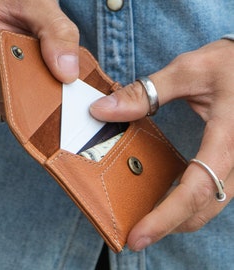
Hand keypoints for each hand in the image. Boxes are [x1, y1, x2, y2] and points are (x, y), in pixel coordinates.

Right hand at [0, 0, 78, 116]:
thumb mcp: (36, 5)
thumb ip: (57, 34)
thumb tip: (67, 74)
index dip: (17, 88)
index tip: (43, 84)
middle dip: (17, 91)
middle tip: (38, 76)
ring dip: (9, 91)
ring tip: (22, 69)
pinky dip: (0, 92)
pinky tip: (11, 74)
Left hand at [90, 39, 233, 250]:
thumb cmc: (228, 63)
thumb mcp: (187, 70)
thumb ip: (144, 93)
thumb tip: (101, 111)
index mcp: (228, 136)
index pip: (197, 187)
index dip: (166, 216)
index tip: (138, 235)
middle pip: (206, 206)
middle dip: (170, 225)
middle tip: (135, 235)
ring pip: (211, 203)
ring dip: (179, 217)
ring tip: (146, 220)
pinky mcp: (233, 160)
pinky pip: (213, 190)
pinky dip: (188, 201)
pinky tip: (165, 197)